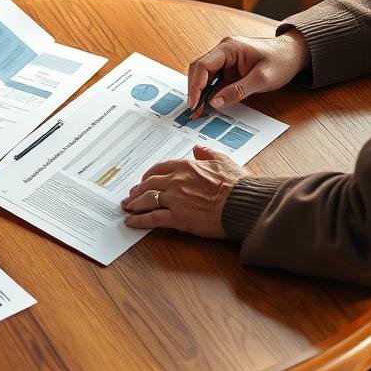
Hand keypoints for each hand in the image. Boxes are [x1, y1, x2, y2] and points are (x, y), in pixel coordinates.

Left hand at [121, 145, 245, 237]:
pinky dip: (139, 220)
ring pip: (147, 199)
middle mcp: (177, 180)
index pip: (160, 168)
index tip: (145, 180)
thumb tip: (198, 148)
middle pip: (149, 183)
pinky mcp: (178, 218)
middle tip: (131, 194)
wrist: (242, 204)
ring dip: (135, 203)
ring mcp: (175, 199)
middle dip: (138, 189)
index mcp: (186, 166)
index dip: (150, 175)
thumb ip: (208, 153)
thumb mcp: (223, 160)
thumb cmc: (237, 184)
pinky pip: (153, 218)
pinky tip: (131, 222)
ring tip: (128, 207)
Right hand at [188, 30, 309, 110]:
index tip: (194, 103)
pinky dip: (210, 92)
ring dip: (200, 92)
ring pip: (205, 75)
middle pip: (200, 69)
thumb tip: (214, 103)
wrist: (293, 53)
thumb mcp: (262, 79)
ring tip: (198, 111)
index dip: (195, 85)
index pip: (204, 65)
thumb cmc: (281, 61)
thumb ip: (237, 91)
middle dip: (194, 90)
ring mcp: (225, 59)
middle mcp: (223, 51)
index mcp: (229, 48)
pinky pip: (215, 80)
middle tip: (193, 111)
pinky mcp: (230, 68)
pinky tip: (208, 106)